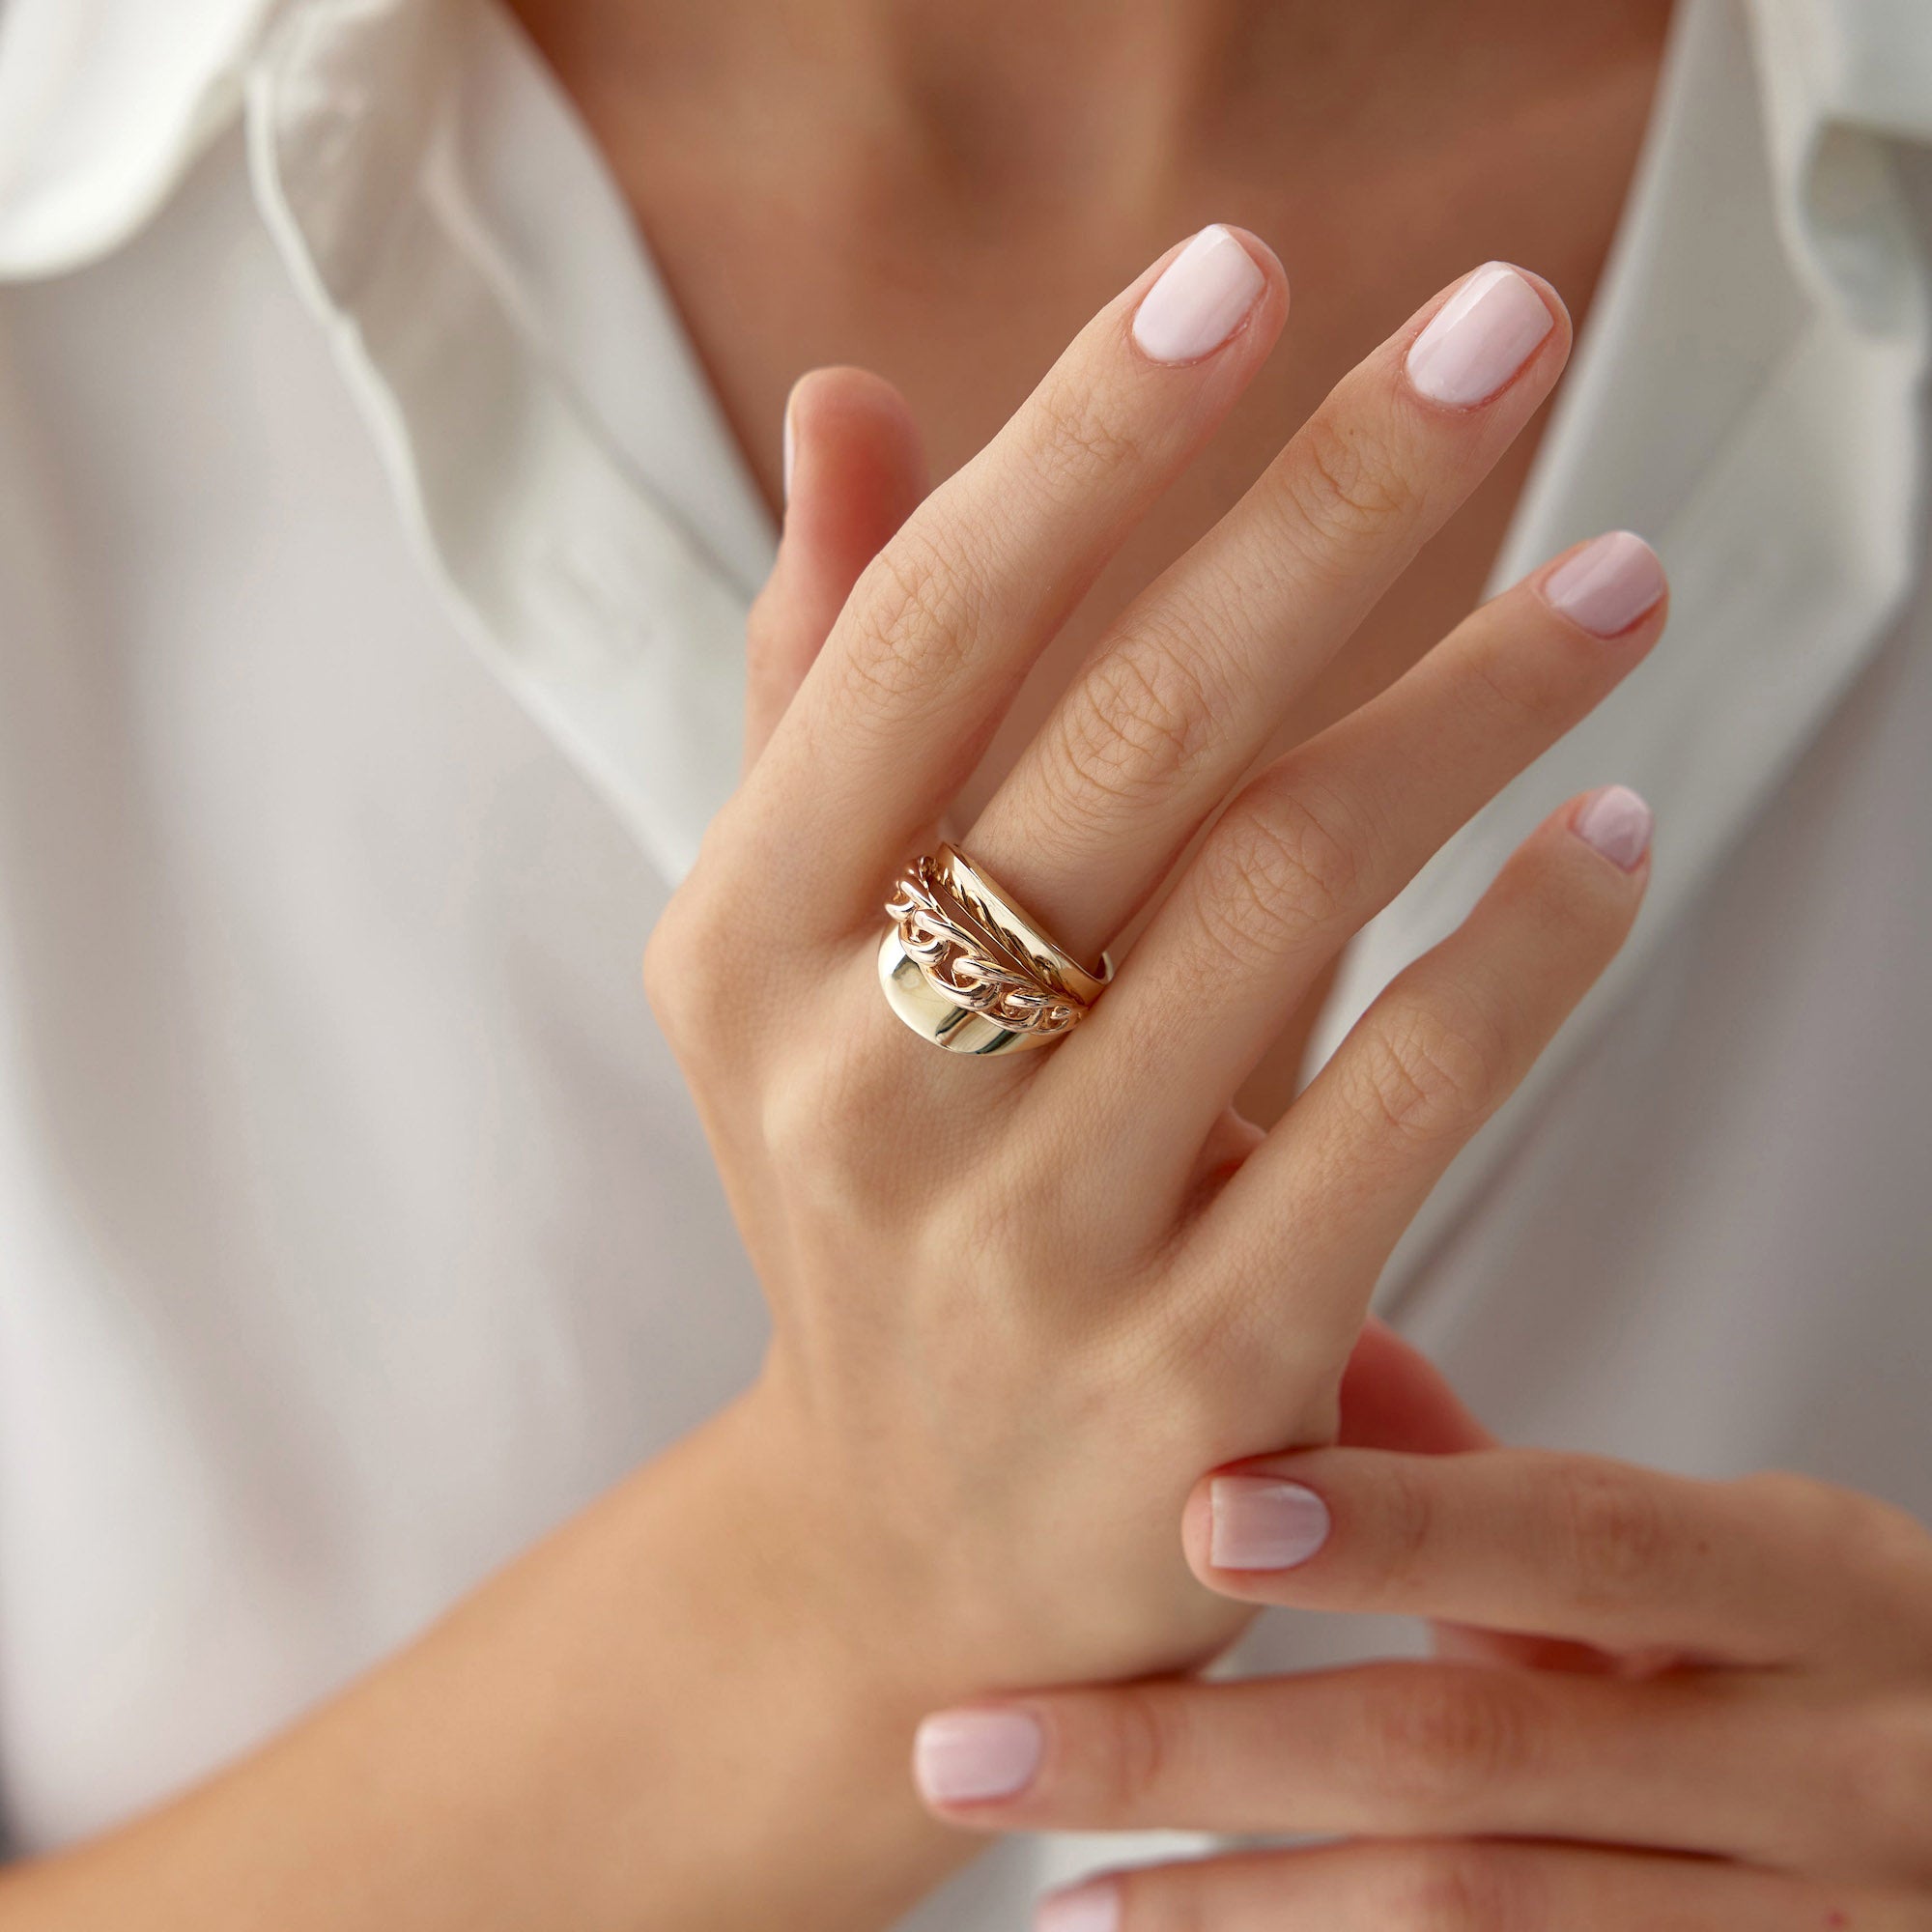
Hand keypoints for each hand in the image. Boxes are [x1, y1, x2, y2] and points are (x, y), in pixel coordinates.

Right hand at [651, 230, 1668, 1694]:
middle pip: (1128, 738)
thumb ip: (830, 685)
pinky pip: (1403, 1108)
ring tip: (1618, 584)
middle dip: (1329, 503)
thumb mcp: (797, 959)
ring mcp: (1028, 1247)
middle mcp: (856, 1089)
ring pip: (1289, 897)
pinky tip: (1607, 842)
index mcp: (739, 951)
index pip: (923, 638)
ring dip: (1482, 705)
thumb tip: (847, 405)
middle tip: (1503, 328)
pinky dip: (1527, 952)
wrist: (916, 1551)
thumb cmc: (881, 1190)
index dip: (1083, 441)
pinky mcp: (1202, 1377)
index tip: (1237, 275)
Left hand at [917, 1334, 1931, 1926]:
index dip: (1399, 1525)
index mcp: (1810, 1587)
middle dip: (1203, 1758)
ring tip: (1056, 1894)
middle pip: (1469, 1763)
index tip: (1202, 1508)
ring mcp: (1804, 1928)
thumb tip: (1327, 1349)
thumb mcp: (1741, 1557)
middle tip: (985, 1742)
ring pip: (1479, 1923)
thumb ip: (1520, 1489)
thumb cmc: (1853, 1669)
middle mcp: (1820, 1767)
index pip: (1581, 1537)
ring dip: (1242, 1912)